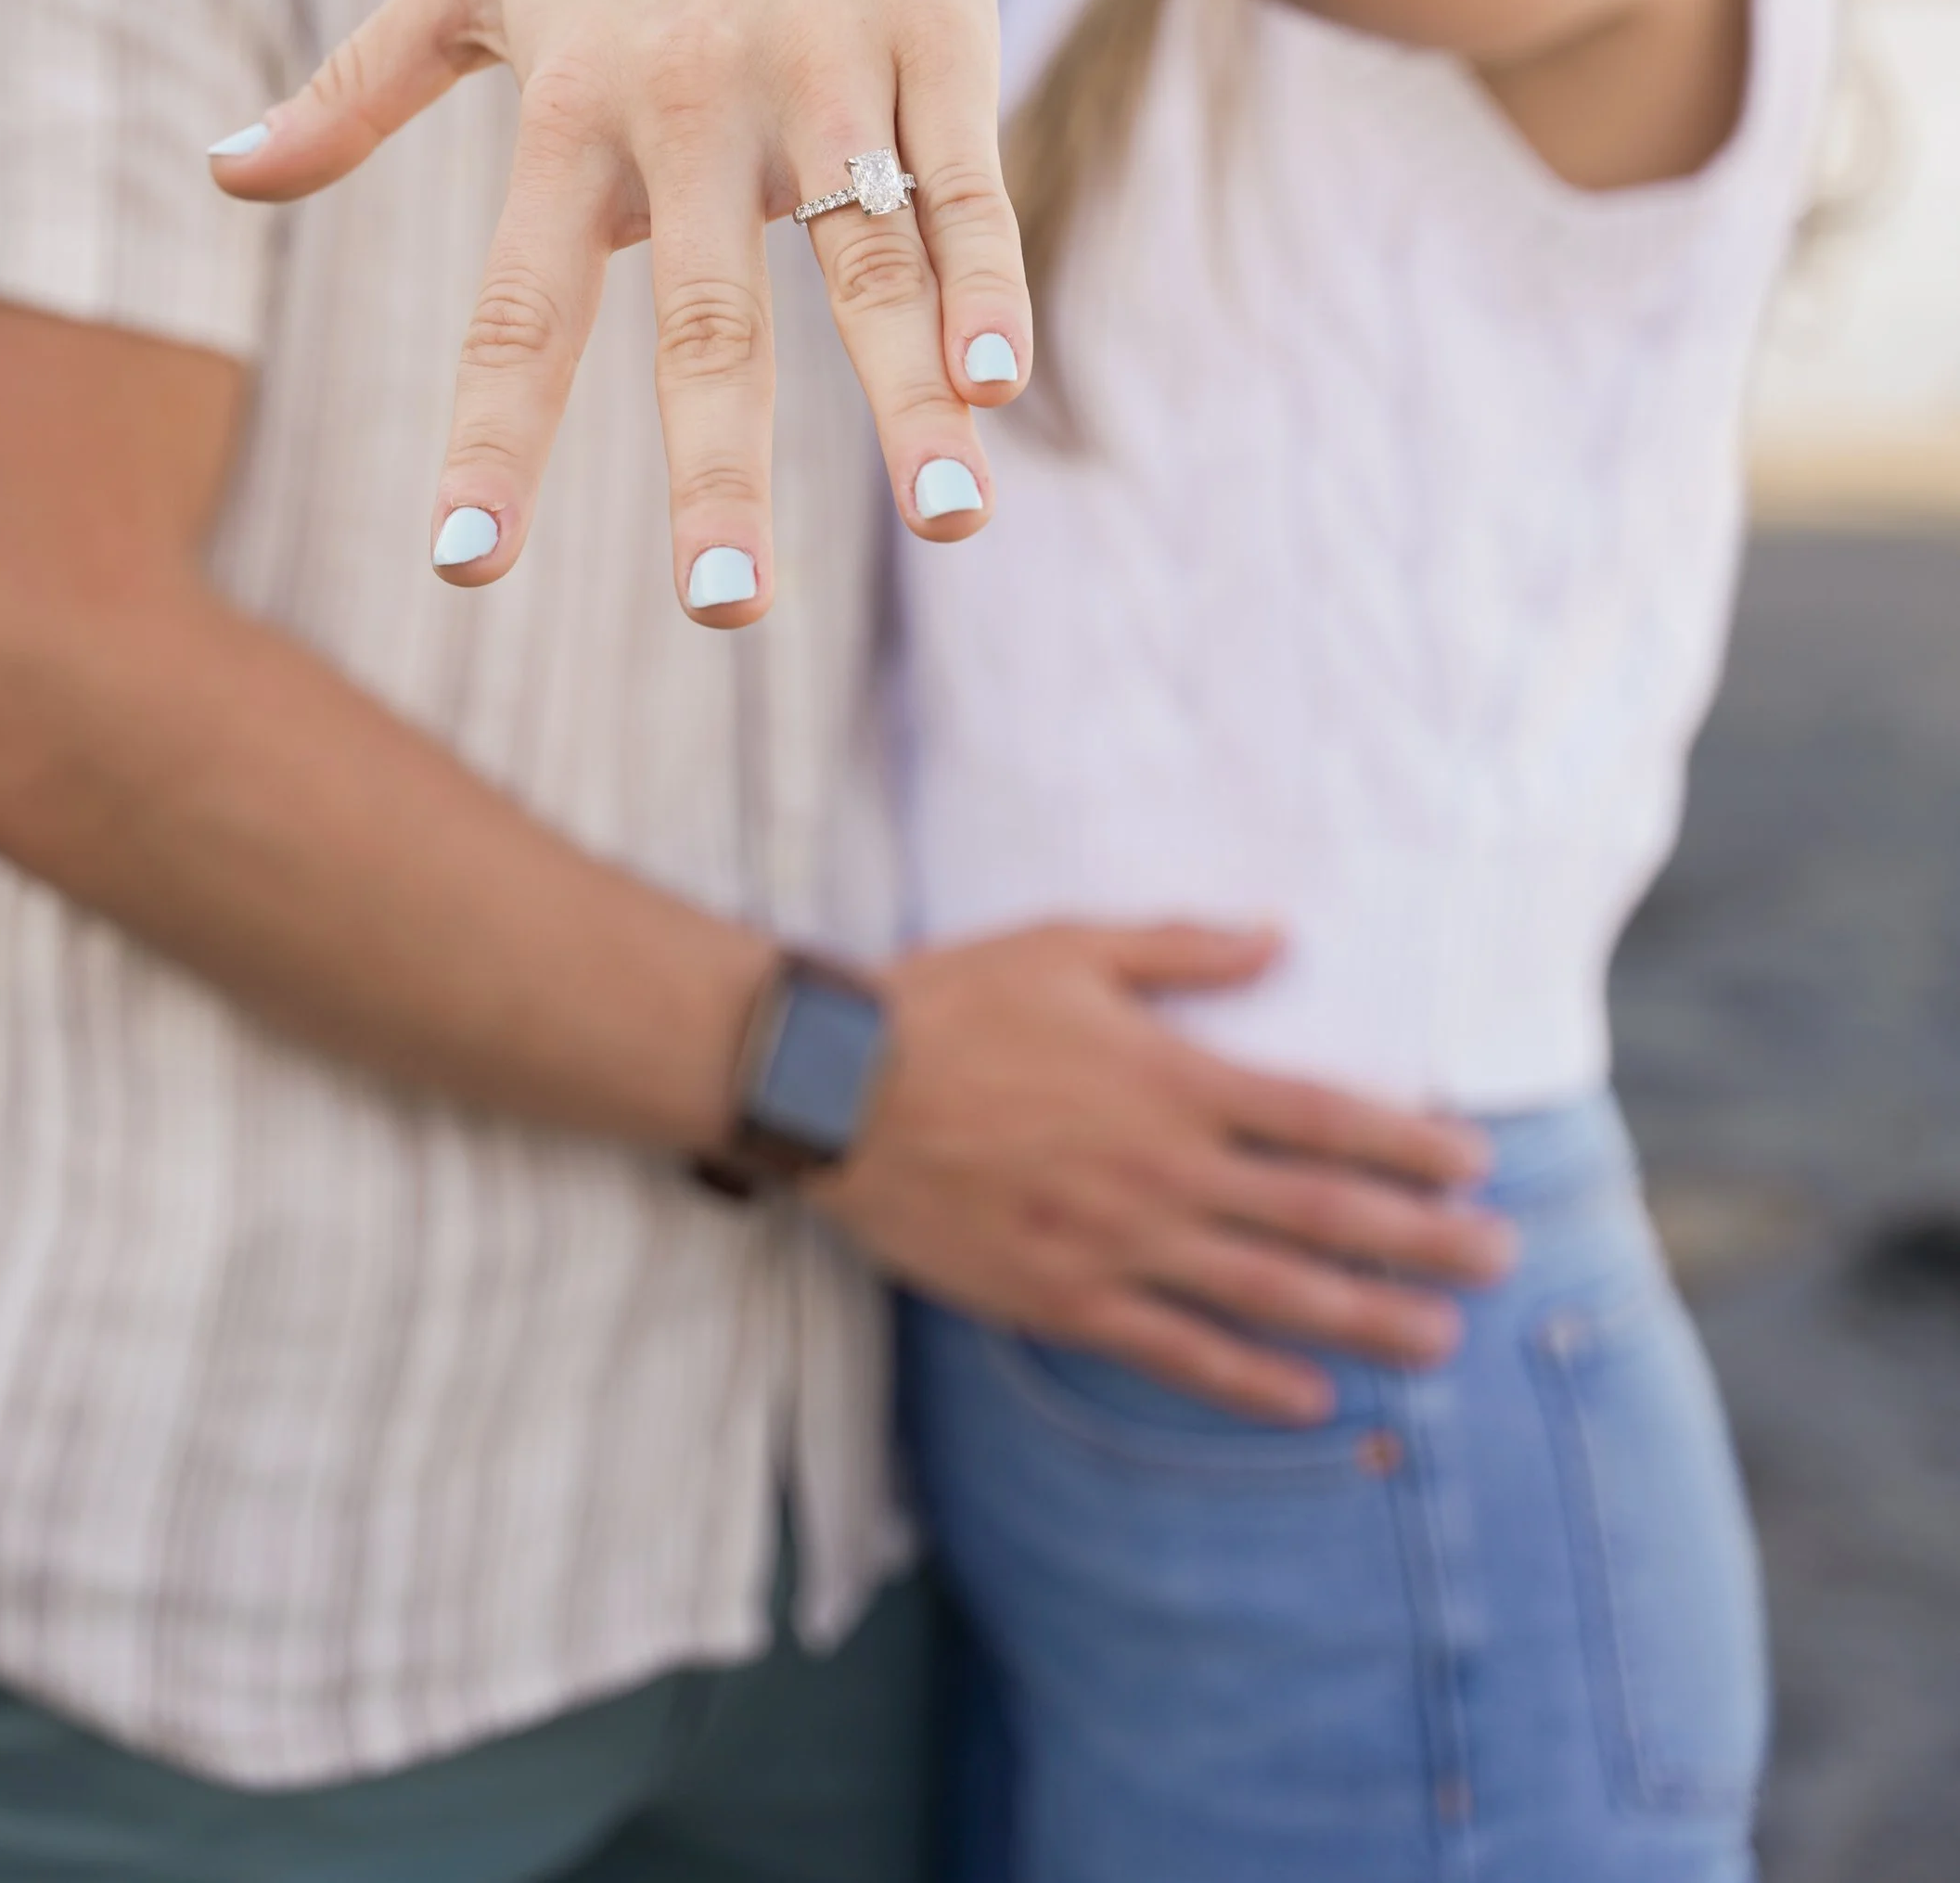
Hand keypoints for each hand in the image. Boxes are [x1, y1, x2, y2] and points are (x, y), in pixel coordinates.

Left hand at [213, 0, 1027, 618]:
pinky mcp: (936, 48)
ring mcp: (826, 74)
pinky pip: (965, 185)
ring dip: (904, 399)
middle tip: (722, 605)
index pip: (523, 301)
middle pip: (707, 309)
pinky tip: (1001, 382)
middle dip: (716, 460)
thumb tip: (218, 174)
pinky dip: (988, 281)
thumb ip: (355, 88)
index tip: (468, 567)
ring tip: (947, 521)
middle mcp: (693, 98)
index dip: (498, 434)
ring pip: (869, 259)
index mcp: (572, 104)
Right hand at [816, 920, 1517, 1423]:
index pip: (1321, 1114)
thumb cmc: (953, 1001)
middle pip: (1321, 1211)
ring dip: (1364, 1316)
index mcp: (1172, 1078)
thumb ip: (1183, 948)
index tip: (1474, 1160)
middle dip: (1422, 1237)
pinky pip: (1175, 1352)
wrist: (838, 1086)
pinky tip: (1311, 1401)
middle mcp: (1163, 1168)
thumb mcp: (1072, 945)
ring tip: (1442, 1339)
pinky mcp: (1064, 1297)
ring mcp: (1117, 1242)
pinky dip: (1249, 1381)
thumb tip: (1280, 940)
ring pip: (1267, 1292)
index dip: (1407, 1141)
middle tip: (1503, 1258)